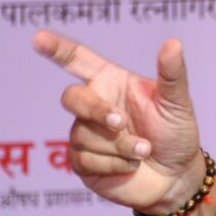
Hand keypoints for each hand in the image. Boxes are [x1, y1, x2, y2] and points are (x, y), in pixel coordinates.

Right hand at [33, 30, 204, 213]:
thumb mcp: (178, 102)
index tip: (38, 39)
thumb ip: (172, 74)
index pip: (78, 60)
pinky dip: (115, 163)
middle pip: (72, 97)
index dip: (57, 48)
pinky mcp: (81, 161)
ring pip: (83, 133)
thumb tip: (173, 43)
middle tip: (121, 123)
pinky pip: (85, 158)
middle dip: (96, 111)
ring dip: (120, 145)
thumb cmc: (177, 134)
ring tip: (144, 150)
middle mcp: (94, 105)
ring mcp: (84, 133)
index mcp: (112, 82)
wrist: (177, 176)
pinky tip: (132, 165)